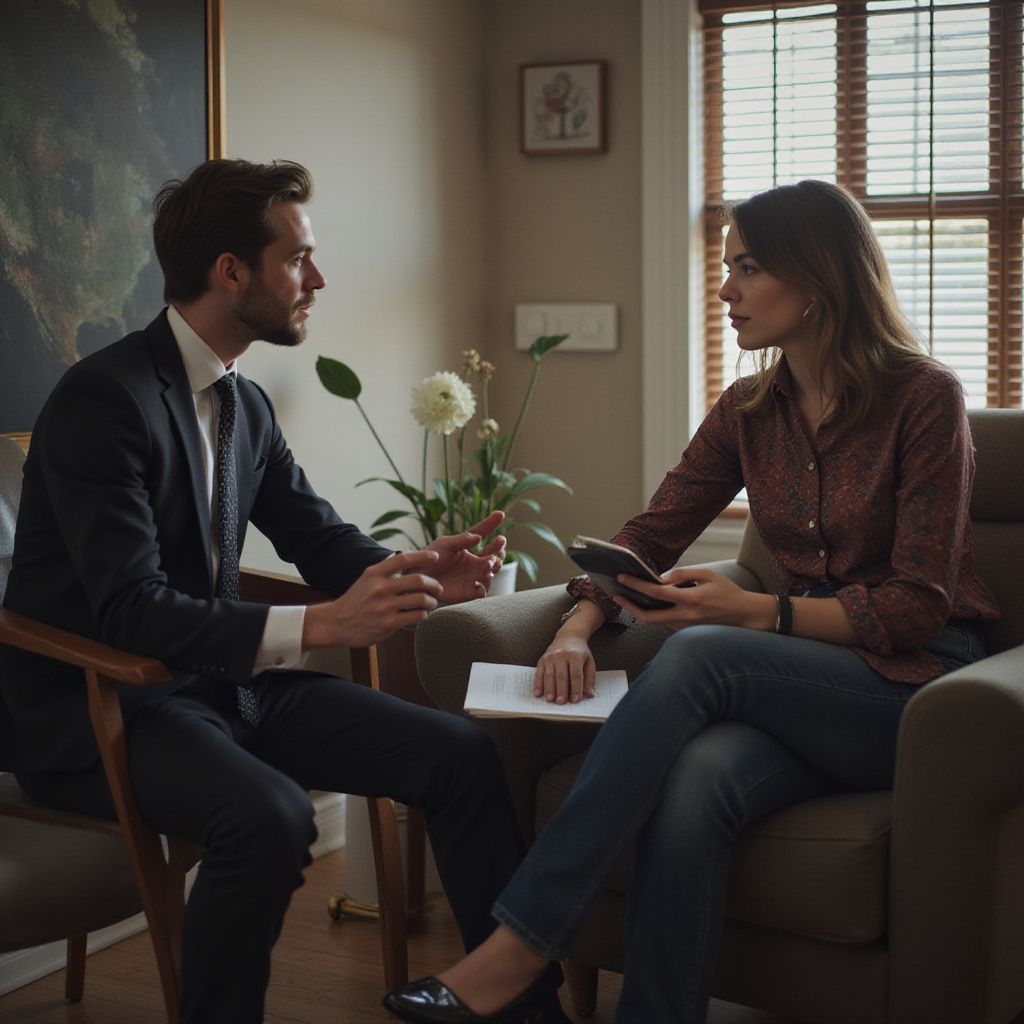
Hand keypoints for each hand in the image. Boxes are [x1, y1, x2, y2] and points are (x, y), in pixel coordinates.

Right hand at [303, 550, 443, 649]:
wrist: (336, 623)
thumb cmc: (356, 600)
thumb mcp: (367, 579)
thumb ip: (386, 570)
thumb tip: (410, 560)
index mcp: (375, 573)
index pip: (404, 558)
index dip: (423, 556)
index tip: (436, 556)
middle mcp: (380, 588)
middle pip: (418, 580)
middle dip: (434, 584)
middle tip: (438, 588)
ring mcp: (384, 606)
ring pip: (421, 599)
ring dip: (432, 601)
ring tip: (432, 603)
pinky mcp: (388, 624)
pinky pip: (417, 616)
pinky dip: (424, 614)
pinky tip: (422, 614)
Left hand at [425, 510, 506, 603]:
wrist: (416, 579)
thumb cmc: (429, 559)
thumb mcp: (444, 545)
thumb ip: (461, 541)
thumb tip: (478, 538)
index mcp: (468, 548)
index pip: (484, 534)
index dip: (492, 524)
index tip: (500, 514)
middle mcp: (474, 563)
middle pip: (493, 556)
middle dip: (498, 550)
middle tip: (499, 543)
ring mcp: (473, 577)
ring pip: (491, 573)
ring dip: (492, 568)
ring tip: (488, 563)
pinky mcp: (468, 593)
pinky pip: (481, 592)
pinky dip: (483, 589)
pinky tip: (480, 584)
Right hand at [533, 634, 595, 704]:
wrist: (568, 637)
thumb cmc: (580, 652)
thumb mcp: (589, 662)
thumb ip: (589, 679)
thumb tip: (589, 694)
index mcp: (575, 656)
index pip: (575, 674)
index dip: (576, 688)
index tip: (575, 699)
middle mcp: (561, 655)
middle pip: (561, 675)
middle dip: (561, 690)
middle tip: (561, 702)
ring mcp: (550, 657)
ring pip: (549, 675)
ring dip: (549, 689)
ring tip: (550, 700)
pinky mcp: (542, 660)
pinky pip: (539, 673)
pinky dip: (538, 684)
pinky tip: (538, 693)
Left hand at [613, 566, 769, 630]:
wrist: (746, 616)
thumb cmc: (728, 592)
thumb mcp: (709, 574)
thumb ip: (683, 574)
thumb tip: (660, 578)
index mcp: (691, 600)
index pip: (656, 593)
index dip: (636, 585)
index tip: (621, 577)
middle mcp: (685, 617)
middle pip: (648, 617)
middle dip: (628, 606)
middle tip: (616, 594)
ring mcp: (685, 628)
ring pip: (655, 621)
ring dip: (640, 610)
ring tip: (626, 595)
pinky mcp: (686, 632)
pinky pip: (665, 623)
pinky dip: (654, 613)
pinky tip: (646, 603)